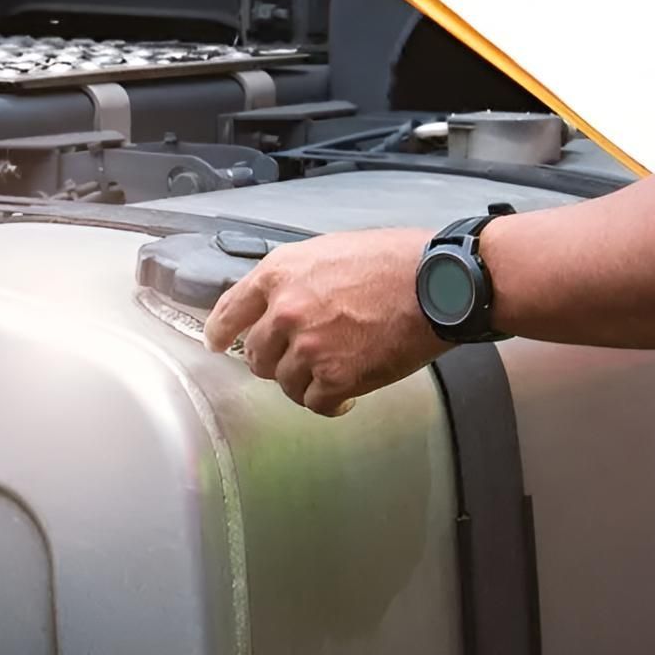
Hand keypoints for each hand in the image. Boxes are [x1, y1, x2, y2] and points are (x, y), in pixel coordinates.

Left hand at [203, 228, 446, 415]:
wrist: (437, 283)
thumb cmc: (395, 261)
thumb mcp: (330, 250)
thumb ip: (296, 278)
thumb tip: (279, 302)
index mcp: (280, 274)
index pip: (229, 309)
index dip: (219, 330)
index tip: (217, 342)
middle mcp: (285, 311)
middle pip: (255, 355)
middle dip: (274, 360)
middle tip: (300, 360)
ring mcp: (309, 347)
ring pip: (285, 383)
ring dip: (305, 382)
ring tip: (332, 373)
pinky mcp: (337, 377)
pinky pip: (315, 403)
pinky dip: (329, 404)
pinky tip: (345, 396)